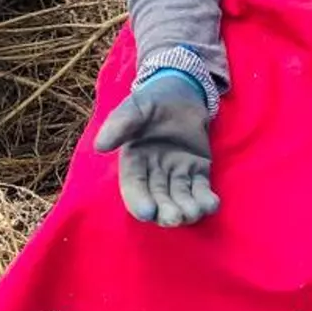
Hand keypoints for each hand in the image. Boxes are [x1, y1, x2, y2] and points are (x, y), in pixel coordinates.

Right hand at [94, 73, 219, 226]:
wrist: (181, 92)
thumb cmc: (153, 100)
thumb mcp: (135, 108)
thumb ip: (119, 125)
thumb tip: (100, 146)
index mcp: (134, 163)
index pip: (135, 187)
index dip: (139, 202)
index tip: (147, 213)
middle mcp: (154, 173)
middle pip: (159, 198)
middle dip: (166, 211)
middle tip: (175, 218)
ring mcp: (177, 173)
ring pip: (180, 197)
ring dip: (187, 209)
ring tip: (194, 213)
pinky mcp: (198, 169)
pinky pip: (201, 188)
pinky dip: (206, 198)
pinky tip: (211, 204)